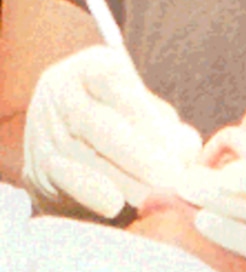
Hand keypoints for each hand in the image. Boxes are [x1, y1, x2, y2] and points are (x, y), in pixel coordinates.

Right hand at [23, 45, 203, 220]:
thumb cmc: (124, 121)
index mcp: (91, 67)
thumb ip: (167, 126)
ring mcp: (43, 127)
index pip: (113, 82)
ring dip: (116, 178)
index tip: (175, 147)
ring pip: (76, 153)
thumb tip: (185, 150)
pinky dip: (87, 191)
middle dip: (136, 154)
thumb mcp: (147, 110)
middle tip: (169, 178)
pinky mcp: (36, 163)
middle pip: (94, 122)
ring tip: (151, 196)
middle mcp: (60, 91)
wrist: (71, 139)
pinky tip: (113, 205)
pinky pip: (59, 176)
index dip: (144, 115)